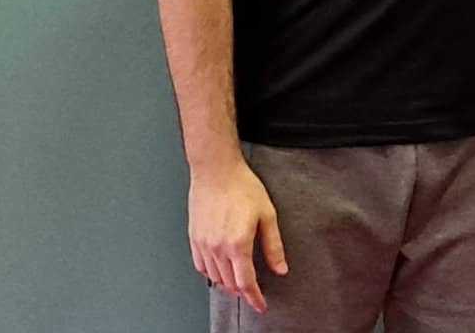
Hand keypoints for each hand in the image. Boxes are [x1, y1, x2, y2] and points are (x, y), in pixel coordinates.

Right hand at [188, 160, 287, 313]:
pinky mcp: (194, 237)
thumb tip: (280, 268)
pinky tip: (219, 270)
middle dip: (243, 292)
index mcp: (238, 243)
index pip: (246, 283)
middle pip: (230, 283)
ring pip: (215, 277)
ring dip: (227, 284)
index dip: (255, 298)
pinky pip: (200, 265)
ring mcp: (204, 243)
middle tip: (253, 293)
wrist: (215, 169)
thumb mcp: (267, 215)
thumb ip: (273, 246)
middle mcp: (218, 247)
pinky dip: (210, 273)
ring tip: (238, 282)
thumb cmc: (240, 185)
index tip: (260, 304)